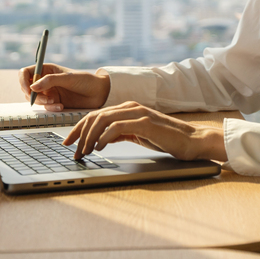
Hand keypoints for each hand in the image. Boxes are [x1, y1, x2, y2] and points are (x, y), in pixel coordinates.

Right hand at [19, 63, 110, 110]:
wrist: (98, 93)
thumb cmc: (86, 80)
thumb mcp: (68, 78)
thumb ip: (50, 81)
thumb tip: (33, 86)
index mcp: (47, 69)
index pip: (26, 72)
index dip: (23, 80)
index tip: (27, 89)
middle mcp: (45, 80)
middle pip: (27, 88)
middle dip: (33, 95)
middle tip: (45, 99)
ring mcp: (49, 91)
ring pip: (35, 99)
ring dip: (43, 102)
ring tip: (55, 102)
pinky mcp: (54, 102)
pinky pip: (45, 107)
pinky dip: (51, 108)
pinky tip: (61, 106)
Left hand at [62, 101, 226, 161]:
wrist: (192, 140)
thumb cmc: (167, 138)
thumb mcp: (138, 135)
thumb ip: (120, 133)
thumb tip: (100, 139)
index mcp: (127, 108)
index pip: (95, 115)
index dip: (78, 128)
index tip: (68, 143)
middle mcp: (130, 106)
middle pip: (95, 116)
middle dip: (79, 134)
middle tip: (72, 150)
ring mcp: (138, 113)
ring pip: (103, 120)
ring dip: (89, 137)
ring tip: (84, 151)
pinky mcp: (145, 122)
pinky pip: (117, 127)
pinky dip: (104, 137)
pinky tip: (99, 147)